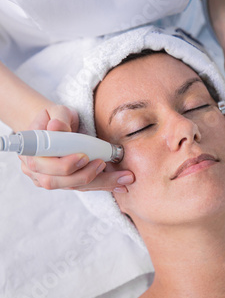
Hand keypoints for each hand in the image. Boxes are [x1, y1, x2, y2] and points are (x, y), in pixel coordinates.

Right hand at [19, 105, 134, 191]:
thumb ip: (59, 117)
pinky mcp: (64, 184)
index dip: (63, 164)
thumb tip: (56, 127)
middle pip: (57, 181)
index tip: (84, 157)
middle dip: (84, 175)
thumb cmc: (55, 117)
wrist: (54, 126)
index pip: (42, 164)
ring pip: (72, 186)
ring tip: (121, 177)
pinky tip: (120, 184)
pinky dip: (102, 185)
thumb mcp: (56, 111)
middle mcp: (35, 169)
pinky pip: (82, 187)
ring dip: (99, 183)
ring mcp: (48, 179)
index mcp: (30, 150)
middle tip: (104, 164)